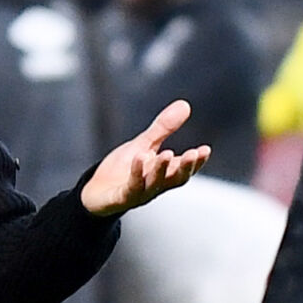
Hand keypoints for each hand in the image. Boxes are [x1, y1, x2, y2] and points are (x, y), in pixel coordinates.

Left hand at [81, 100, 210, 216]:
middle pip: (175, 179)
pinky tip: (139, 157)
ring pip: (155, 183)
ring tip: (167, 154)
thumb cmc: (123, 170)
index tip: (205, 150)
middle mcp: (156, 185)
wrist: (97, 191)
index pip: (184, 169)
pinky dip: (137, 173)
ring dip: (162, 169)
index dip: (196, 162)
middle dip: (185, 167)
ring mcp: (140, 193)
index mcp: (164, 173)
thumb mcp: (144, 144)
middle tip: (193, 154)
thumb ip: (164, 128)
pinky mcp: (122, 197)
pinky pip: (132, 187)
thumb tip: (185, 105)